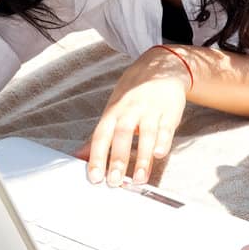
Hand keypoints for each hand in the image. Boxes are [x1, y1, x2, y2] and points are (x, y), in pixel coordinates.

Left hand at [79, 47, 190, 186]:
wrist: (160, 67)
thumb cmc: (133, 95)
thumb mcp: (113, 111)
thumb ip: (99, 137)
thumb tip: (79, 157)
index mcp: (113, 112)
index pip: (101, 136)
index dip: (96, 157)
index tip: (94, 177)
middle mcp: (130, 110)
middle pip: (122, 135)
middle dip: (118, 159)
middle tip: (114, 182)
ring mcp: (150, 110)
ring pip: (145, 134)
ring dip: (142, 158)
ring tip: (138, 179)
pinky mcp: (169, 112)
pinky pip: (166, 128)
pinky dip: (162, 142)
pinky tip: (158, 155)